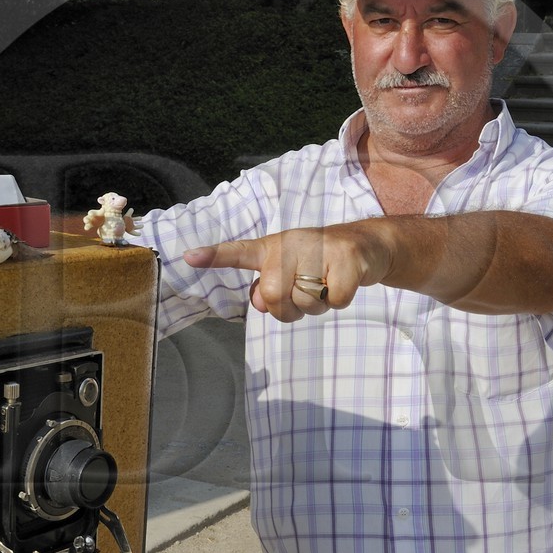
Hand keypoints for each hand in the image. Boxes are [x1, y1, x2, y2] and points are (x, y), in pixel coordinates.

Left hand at [181, 226, 388, 323]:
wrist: (364, 246)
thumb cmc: (318, 265)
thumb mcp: (290, 275)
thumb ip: (269, 291)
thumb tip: (262, 303)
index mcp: (272, 249)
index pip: (238, 253)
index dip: (213, 256)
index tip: (188, 257)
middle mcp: (291, 244)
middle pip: (273, 295)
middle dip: (290, 309)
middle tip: (305, 295)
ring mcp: (319, 248)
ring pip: (306, 303)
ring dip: (318, 306)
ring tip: (326, 284)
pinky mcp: (345, 258)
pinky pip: (335, 301)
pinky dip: (340, 301)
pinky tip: (344, 281)